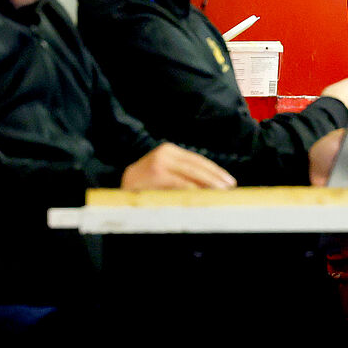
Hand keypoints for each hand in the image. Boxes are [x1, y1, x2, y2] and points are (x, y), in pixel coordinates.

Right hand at [121, 143, 235, 190]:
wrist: (118, 188)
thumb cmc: (145, 185)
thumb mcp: (165, 174)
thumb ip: (183, 174)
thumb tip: (212, 184)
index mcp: (169, 150)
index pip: (198, 160)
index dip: (215, 171)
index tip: (229, 181)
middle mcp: (164, 153)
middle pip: (197, 166)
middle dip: (215, 178)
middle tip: (229, 189)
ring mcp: (158, 163)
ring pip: (190, 175)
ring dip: (208, 185)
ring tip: (220, 194)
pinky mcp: (155, 175)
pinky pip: (179, 184)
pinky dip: (193, 191)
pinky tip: (203, 197)